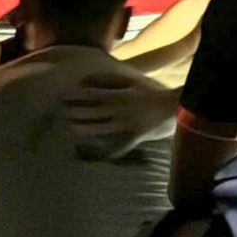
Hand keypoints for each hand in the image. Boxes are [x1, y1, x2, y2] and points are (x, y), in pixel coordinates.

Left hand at [61, 70, 175, 160]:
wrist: (176, 107)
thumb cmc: (153, 94)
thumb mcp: (132, 83)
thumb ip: (113, 82)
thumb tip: (91, 79)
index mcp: (119, 95)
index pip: (92, 94)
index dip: (76, 96)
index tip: (62, 96)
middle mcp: (120, 109)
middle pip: (92, 111)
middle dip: (75, 112)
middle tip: (60, 113)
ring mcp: (127, 124)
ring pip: (100, 128)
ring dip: (84, 129)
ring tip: (70, 129)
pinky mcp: (135, 137)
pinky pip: (120, 146)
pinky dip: (110, 152)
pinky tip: (99, 156)